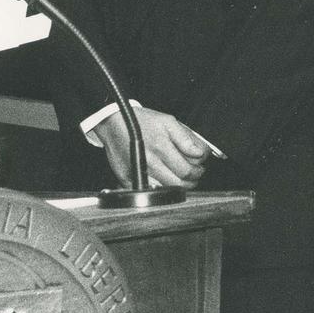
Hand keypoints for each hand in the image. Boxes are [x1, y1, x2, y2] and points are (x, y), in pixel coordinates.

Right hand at [90, 104, 214, 188]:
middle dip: (192, 179)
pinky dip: (161, 188)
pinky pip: (151, 191)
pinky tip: (164, 177)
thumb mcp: (167, 121)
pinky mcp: (128, 180)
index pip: (188, 170)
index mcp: (161, 146)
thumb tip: (201, 153)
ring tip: (180, 175)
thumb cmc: (141, 121)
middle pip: (179, 183)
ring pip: (167, 190)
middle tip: (193, 172)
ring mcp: (138, 173)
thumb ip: (186, 138)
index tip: (200, 166)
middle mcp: (150, 162)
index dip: (198, 170)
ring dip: (179, 185)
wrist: (113, 123)